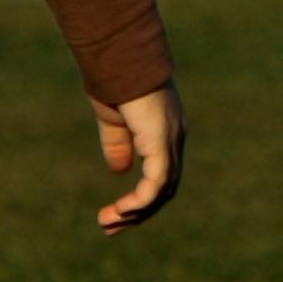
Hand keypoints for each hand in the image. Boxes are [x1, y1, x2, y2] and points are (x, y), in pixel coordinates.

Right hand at [91, 81, 185, 232]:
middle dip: (137, 212)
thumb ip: (119, 143)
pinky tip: (121, 210)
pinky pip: (156, 184)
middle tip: (109, 228)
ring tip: (107, 223)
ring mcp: (171, 139)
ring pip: (162, 191)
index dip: (141, 197)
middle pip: (165, 188)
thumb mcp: (114, 118)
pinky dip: (140, 202)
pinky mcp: (162, 142)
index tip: (116, 214)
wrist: (118, 53)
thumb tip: (120, 172)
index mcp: (165, 130)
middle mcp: (175, 137)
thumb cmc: (114, 77)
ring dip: (135, 212)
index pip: (162, 174)